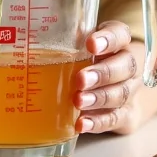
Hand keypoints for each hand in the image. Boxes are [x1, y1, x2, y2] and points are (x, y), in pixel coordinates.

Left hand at [74, 21, 144, 135]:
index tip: (90, 44)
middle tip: (80, 79)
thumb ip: (65, 40)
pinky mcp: (125, 115)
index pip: (120, 34)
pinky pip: (115, 119)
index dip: (108, 38)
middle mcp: (127, 65)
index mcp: (117, 42)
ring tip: (78, 101)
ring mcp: (129, 91)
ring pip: (122, 93)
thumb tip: (27, 33)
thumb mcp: (78, 46)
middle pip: (126, 66)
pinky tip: (82, 123)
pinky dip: (98, 122)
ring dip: (99, 98)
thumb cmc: (89, 60)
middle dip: (103, 73)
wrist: (116, 90)